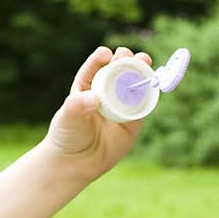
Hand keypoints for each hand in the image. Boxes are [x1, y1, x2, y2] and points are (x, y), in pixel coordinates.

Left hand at [44, 45, 151, 181]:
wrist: (78, 163)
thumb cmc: (68, 135)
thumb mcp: (67, 118)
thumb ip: (76, 106)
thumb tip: (93, 99)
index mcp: (87, 85)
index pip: (96, 66)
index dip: (102, 57)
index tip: (106, 54)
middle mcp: (106, 91)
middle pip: (118, 69)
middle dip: (124, 59)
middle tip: (127, 55)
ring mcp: (121, 104)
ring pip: (133, 83)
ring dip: (140, 69)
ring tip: (144, 60)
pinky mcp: (134, 119)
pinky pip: (143, 103)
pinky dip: (148, 92)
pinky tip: (151, 83)